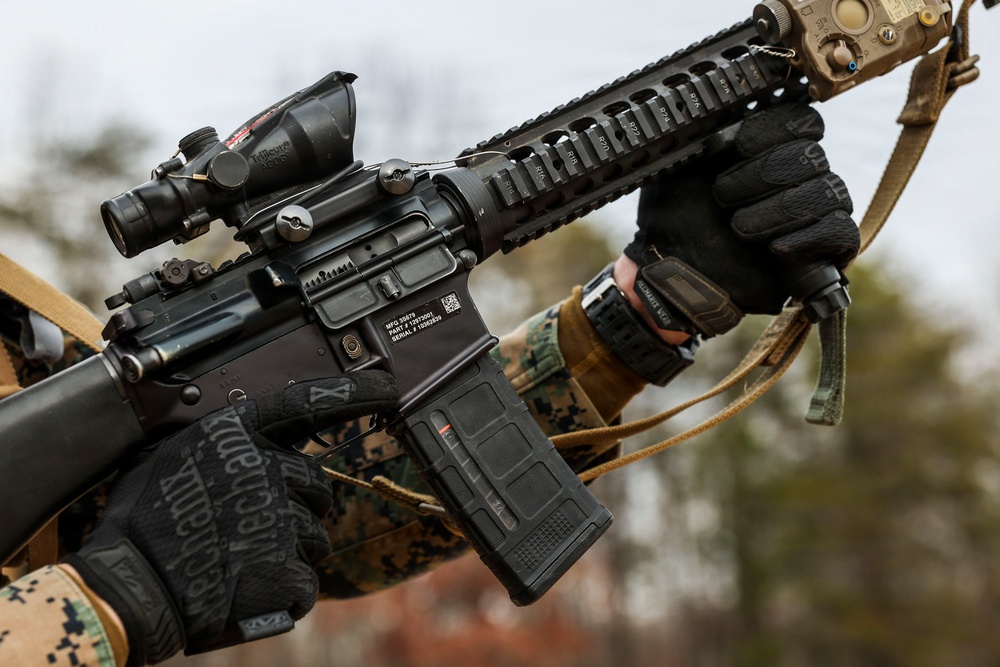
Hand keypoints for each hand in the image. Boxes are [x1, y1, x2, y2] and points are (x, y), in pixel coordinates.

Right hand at [65, 371, 398, 663]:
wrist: (129, 587)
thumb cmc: (141, 523)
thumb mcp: (168, 455)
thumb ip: (218, 442)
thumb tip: (252, 442)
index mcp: (233, 436)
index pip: (305, 402)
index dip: (352, 392)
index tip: (388, 386)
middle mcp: (263, 468)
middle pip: (317, 484)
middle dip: (298, 506)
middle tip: (253, 529)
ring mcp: (277, 517)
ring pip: (314, 535)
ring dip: (289, 551)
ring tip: (238, 562)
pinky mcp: (285, 566)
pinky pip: (305, 580)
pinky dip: (282, 591)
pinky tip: (245, 590)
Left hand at [623, 103, 859, 336]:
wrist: (674, 272)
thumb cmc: (675, 219)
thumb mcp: (678, 166)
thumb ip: (701, 130)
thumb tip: (720, 95)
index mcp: (768, 147)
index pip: (799, 118)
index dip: (767, 130)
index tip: (731, 147)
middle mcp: (799, 173)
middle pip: (809, 153)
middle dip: (760, 175)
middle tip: (722, 197)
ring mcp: (816, 210)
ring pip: (826, 190)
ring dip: (776, 210)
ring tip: (739, 229)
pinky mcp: (827, 249)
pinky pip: (840, 230)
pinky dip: (805, 238)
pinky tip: (774, 249)